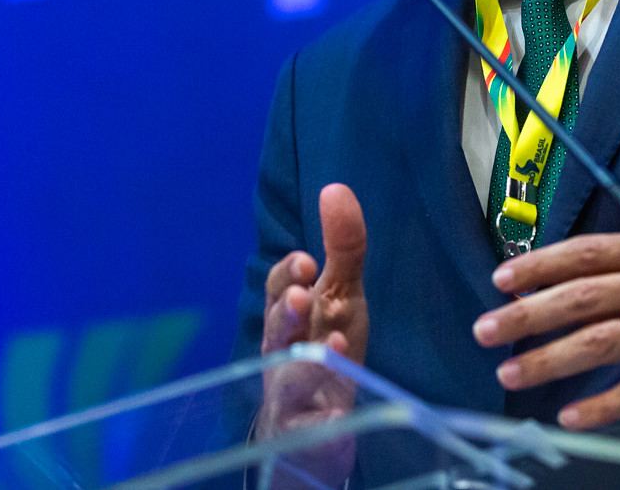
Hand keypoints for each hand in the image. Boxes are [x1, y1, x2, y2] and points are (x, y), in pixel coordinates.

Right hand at [256, 183, 370, 465]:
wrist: (315, 429)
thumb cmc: (325, 351)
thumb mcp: (341, 298)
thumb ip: (342, 248)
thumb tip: (335, 188)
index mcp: (291, 317)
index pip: (279, 290)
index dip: (287, 276)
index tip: (304, 262)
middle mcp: (283, 352)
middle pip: (276, 331)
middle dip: (286, 313)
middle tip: (300, 296)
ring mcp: (292, 394)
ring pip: (289, 377)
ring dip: (304, 361)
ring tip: (328, 346)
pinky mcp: (310, 431)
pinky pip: (315, 425)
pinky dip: (326, 416)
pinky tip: (340, 404)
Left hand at [470, 187, 619, 428]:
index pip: (589, 252)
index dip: (541, 265)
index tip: (502, 279)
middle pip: (582, 296)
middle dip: (528, 314)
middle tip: (487, 329)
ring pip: (601, 341)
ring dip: (550, 359)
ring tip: (512, 373)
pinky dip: (602, 405)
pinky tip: (571, 415)